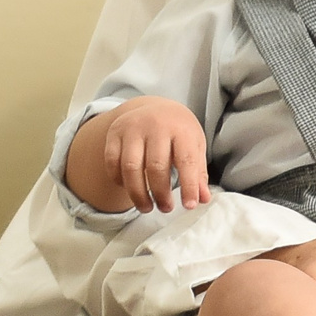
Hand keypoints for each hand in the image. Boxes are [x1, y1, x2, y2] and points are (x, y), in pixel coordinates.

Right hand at [78, 97, 209, 213]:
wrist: (155, 107)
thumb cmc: (179, 131)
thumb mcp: (195, 146)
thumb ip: (198, 172)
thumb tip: (203, 199)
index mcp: (181, 129)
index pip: (186, 160)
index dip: (189, 186)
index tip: (189, 206)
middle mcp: (156, 126)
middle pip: (156, 167)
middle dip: (160, 194)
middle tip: (166, 209)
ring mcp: (133, 128)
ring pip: (131, 167)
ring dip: (137, 193)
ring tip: (146, 207)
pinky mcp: (115, 133)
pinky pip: (112, 162)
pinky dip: (119, 181)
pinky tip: (130, 189)